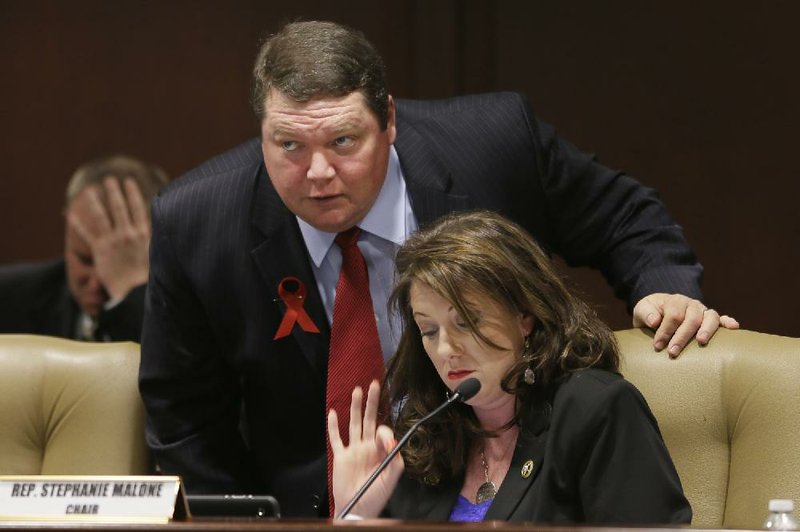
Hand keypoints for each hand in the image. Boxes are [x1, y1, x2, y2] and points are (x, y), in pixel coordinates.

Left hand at [67, 177, 150, 299]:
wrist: (136, 293)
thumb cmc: (149, 277)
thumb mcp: (158, 255)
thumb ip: (155, 240)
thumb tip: (161, 229)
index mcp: (144, 234)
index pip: (138, 208)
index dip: (132, 194)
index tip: (129, 182)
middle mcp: (128, 234)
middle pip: (119, 207)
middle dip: (114, 192)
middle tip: (109, 180)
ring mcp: (114, 241)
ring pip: (102, 216)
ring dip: (95, 202)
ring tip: (90, 190)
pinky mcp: (101, 250)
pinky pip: (87, 234)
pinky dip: (78, 224)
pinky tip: (70, 214)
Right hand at [327, 381, 403, 518]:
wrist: (357, 509)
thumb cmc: (375, 496)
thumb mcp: (391, 479)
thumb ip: (394, 459)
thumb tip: (390, 438)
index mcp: (381, 451)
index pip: (382, 431)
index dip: (383, 431)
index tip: (383, 440)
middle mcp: (367, 447)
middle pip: (370, 419)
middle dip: (372, 402)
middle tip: (374, 384)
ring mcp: (353, 450)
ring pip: (354, 424)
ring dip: (355, 407)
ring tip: (357, 390)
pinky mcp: (341, 457)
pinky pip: (336, 438)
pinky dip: (333, 426)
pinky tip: (333, 412)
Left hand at [632, 293, 739, 357]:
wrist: (658, 310)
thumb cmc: (650, 313)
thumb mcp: (641, 310)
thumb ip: (646, 313)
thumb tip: (655, 321)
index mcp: (674, 301)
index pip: (673, 315)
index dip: (665, 330)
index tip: (657, 345)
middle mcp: (691, 304)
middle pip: (691, 319)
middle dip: (682, 336)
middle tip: (673, 352)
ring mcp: (702, 311)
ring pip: (710, 317)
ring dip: (706, 330)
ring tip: (701, 342)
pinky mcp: (710, 319)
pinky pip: (721, 319)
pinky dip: (728, 322)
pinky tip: (734, 327)